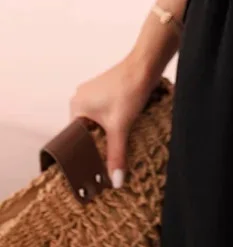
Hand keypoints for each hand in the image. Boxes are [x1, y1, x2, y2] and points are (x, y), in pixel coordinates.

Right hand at [68, 56, 161, 189]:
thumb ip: (116, 155)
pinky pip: (105, 114)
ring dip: (106, 135)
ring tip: (114, 151)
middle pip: (86, 132)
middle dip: (96, 146)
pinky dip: (112, 124)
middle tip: (104, 165)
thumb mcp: (120, 127)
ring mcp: (94, 93)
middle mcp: (81, 98)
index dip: (82, 155)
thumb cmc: (129, 90)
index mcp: (76, 106)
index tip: (90, 170)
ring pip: (97, 123)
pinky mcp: (108, 91)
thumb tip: (115, 181)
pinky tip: (122, 133)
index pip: (73, 139)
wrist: (146, 65)